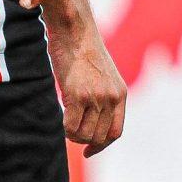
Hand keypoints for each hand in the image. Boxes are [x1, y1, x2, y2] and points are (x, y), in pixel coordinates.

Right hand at [46, 1, 124, 152]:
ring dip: (74, 135)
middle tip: (72, 131)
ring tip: (67, 123)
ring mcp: (95, 97)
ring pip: (85, 135)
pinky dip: (65, 129)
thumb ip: (102, 96)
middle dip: (84, 140)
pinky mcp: (78, 95)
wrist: (74, 30)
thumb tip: (89, 121)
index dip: (101, 145)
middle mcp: (111, 98)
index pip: (115, 132)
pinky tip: (62, 120)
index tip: (89, 150)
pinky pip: (71, 126)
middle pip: (99, 136)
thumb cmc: (82, 50)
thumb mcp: (101, 75)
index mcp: (120, 94)